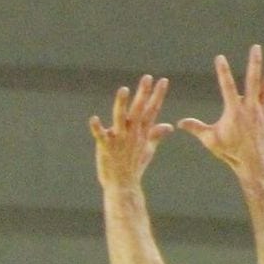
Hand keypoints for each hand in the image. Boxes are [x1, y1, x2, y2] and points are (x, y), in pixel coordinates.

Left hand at [89, 75, 173, 189]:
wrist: (123, 185)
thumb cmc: (135, 166)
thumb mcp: (148, 149)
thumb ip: (156, 135)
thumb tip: (169, 126)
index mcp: (142, 132)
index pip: (152, 110)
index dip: (157, 95)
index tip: (163, 80)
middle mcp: (132, 133)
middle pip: (139, 110)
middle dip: (143, 94)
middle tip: (147, 77)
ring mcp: (119, 140)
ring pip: (120, 118)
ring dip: (122, 104)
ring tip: (123, 89)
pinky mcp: (106, 147)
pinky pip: (101, 136)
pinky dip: (97, 128)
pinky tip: (93, 119)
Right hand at [178, 45, 263, 174]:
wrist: (253, 162)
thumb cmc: (230, 151)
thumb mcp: (210, 140)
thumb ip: (196, 128)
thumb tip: (179, 123)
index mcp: (234, 110)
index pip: (227, 86)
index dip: (223, 71)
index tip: (220, 58)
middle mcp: (251, 107)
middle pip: (253, 80)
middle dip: (254, 62)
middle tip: (255, 48)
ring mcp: (263, 111)